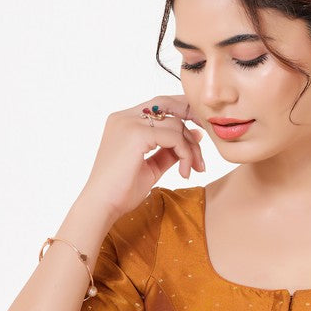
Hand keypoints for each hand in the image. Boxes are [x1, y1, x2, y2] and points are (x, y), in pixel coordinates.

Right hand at [81, 94, 206, 219]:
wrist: (102, 206)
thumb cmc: (121, 191)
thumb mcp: (151, 167)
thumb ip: (170, 150)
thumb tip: (196, 136)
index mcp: (124, 121)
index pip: (159, 104)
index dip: (182, 113)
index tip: (199, 134)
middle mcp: (125, 116)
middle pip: (168, 104)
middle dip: (192, 116)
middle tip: (207, 139)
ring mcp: (129, 123)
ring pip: (176, 124)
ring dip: (191, 148)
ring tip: (192, 170)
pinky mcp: (136, 134)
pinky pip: (174, 137)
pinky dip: (185, 154)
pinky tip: (185, 173)